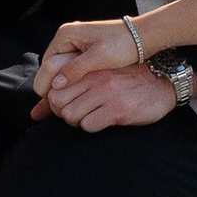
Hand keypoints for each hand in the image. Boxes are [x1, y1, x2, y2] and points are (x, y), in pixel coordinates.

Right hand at [35, 13, 145, 92]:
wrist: (143, 36)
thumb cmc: (124, 44)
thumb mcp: (99, 58)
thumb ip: (76, 69)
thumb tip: (56, 84)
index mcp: (66, 34)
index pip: (46, 64)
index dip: (46, 84)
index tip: (50, 102)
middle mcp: (68, 36)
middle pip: (51, 65)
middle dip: (52, 84)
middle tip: (55, 106)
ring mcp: (76, 42)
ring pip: (60, 67)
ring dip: (62, 83)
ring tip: (65, 102)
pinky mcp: (85, 48)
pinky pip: (71, 66)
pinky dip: (71, 79)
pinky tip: (76, 92)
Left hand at [36, 56, 176, 134]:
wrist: (162, 83)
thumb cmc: (126, 82)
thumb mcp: (97, 80)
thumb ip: (65, 93)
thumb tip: (35, 114)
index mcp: (89, 69)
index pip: (53, 90)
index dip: (55, 103)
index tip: (69, 105)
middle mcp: (95, 79)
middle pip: (58, 104)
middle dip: (64, 113)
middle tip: (79, 113)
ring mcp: (106, 93)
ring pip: (71, 116)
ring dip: (78, 121)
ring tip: (92, 116)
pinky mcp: (118, 109)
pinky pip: (89, 125)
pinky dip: (92, 127)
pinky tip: (103, 120)